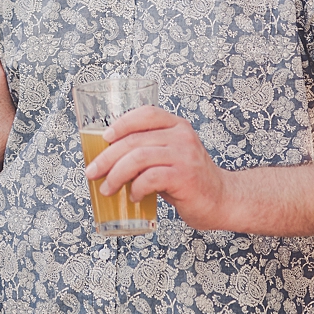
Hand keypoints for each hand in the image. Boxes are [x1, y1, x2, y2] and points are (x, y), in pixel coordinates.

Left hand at [85, 108, 230, 226]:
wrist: (221, 199)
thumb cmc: (189, 181)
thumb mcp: (168, 158)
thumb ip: (146, 152)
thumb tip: (107, 160)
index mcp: (177, 126)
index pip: (146, 114)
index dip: (122, 124)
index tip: (104, 139)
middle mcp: (182, 136)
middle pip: (134, 140)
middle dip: (106, 158)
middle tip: (92, 172)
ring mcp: (184, 155)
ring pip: (138, 158)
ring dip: (116, 175)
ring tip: (108, 188)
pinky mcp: (184, 177)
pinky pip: (150, 178)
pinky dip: (135, 188)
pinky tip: (134, 196)